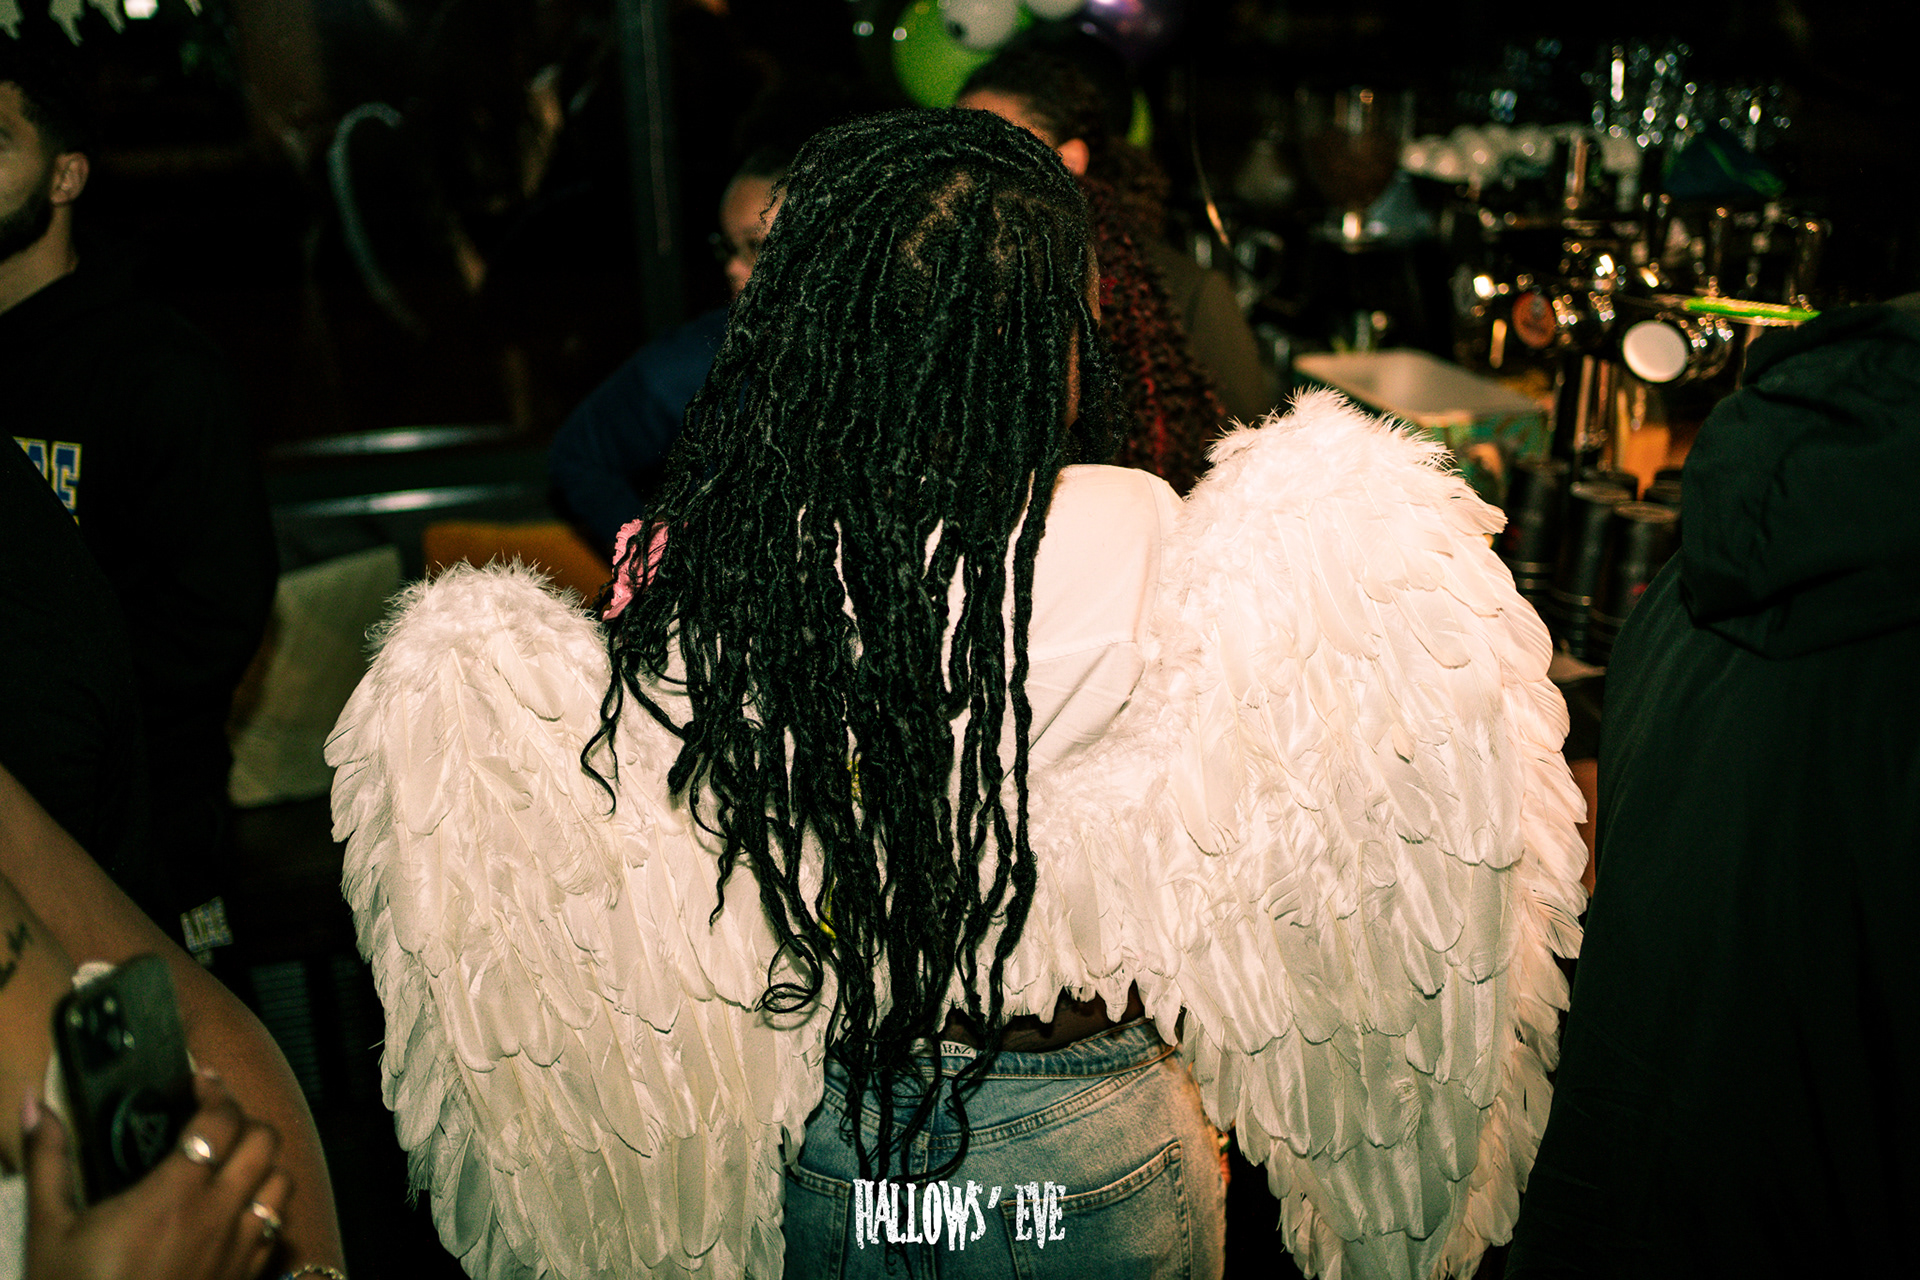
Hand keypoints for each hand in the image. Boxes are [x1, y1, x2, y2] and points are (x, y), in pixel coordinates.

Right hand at [24, 1072, 292, 1279]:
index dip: (216, 1090)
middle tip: (214, 1120)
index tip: (199, 1081)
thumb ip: (50, 1160)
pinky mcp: (245, 1277)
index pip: (222, 1119)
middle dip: (244, 1120)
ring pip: (282, 1182)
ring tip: (230, 1160)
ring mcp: (239, 1249)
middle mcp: (218, 1216)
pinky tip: (236, 1209)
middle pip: (266, 1141)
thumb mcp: (49, 1229)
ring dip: (263, 1163)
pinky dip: (267, 1206)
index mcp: (174, 1195)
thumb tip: (38, 1107)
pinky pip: (277, 1227)